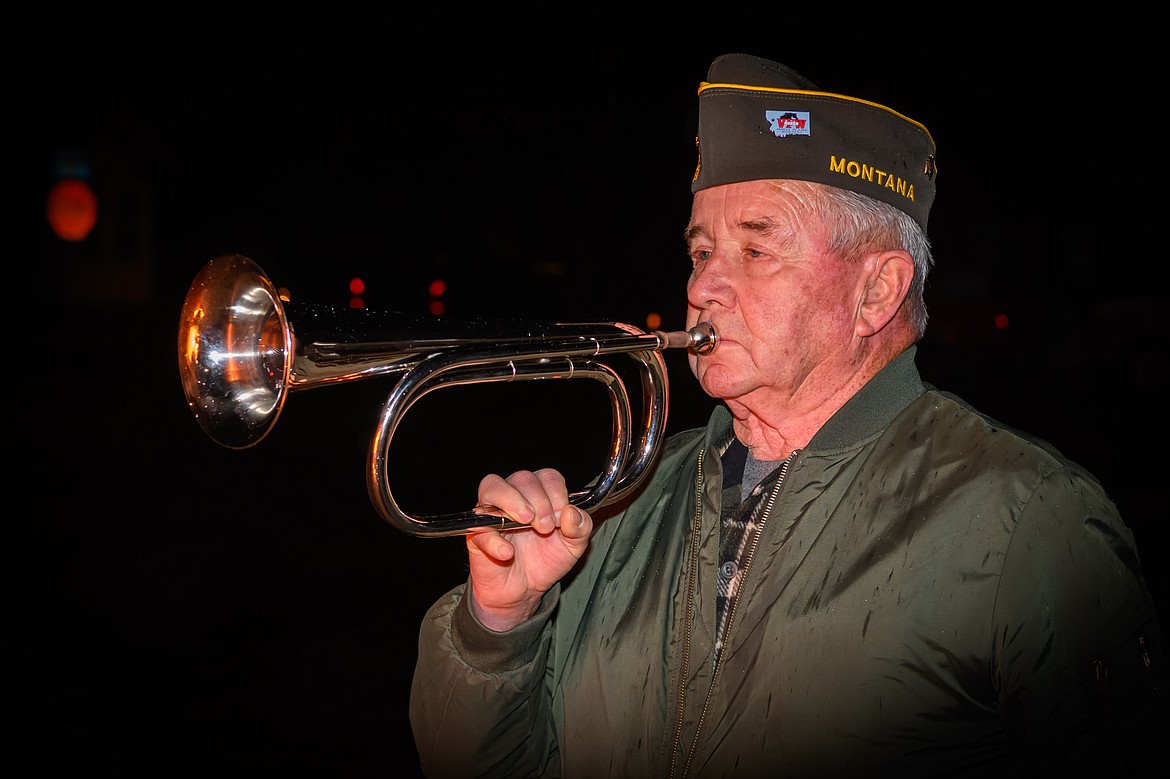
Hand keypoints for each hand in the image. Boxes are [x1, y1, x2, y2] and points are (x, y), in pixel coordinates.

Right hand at [466, 468, 592, 630]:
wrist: (525, 590)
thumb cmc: (546, 559)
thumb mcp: (573, 546)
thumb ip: (580, 527)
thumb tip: (572, 512)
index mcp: (541, 493)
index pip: (547, 476)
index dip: (556, 493)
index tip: (561, 516)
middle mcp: (515, 495)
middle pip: (522, 478)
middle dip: (538, 501)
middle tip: (546, 527)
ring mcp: (492, 512)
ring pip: (492, 487)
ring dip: (512, 501)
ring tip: (525, 521)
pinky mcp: (477, 533)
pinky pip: (479, 526)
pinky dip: (494, 539)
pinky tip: (508, 553)